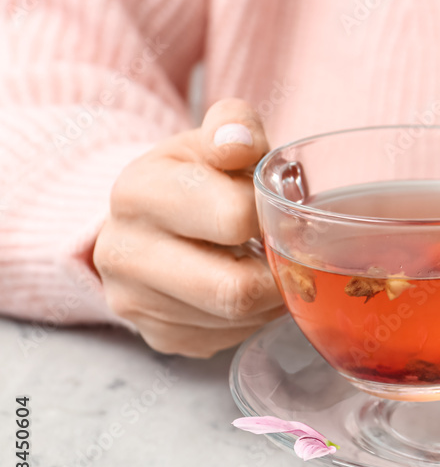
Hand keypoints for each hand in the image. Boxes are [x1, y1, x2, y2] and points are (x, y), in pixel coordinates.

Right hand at [93, 99, 284, 356]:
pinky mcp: (157, 336)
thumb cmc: (195, 176)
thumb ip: (234, 127)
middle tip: (288, 254)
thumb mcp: (212, 140)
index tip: (281, 213)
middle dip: (277, 276)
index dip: (273, 218)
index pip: (235, 218)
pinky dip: (249, 319)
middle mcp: (123, 252)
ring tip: (265, 265)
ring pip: (236, 321)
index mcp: (139, 192)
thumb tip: (239, 144)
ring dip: (268, 299)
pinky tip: (243, 285)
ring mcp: (134, 302)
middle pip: (235, 291)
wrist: (148, 217)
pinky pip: (225, 339)